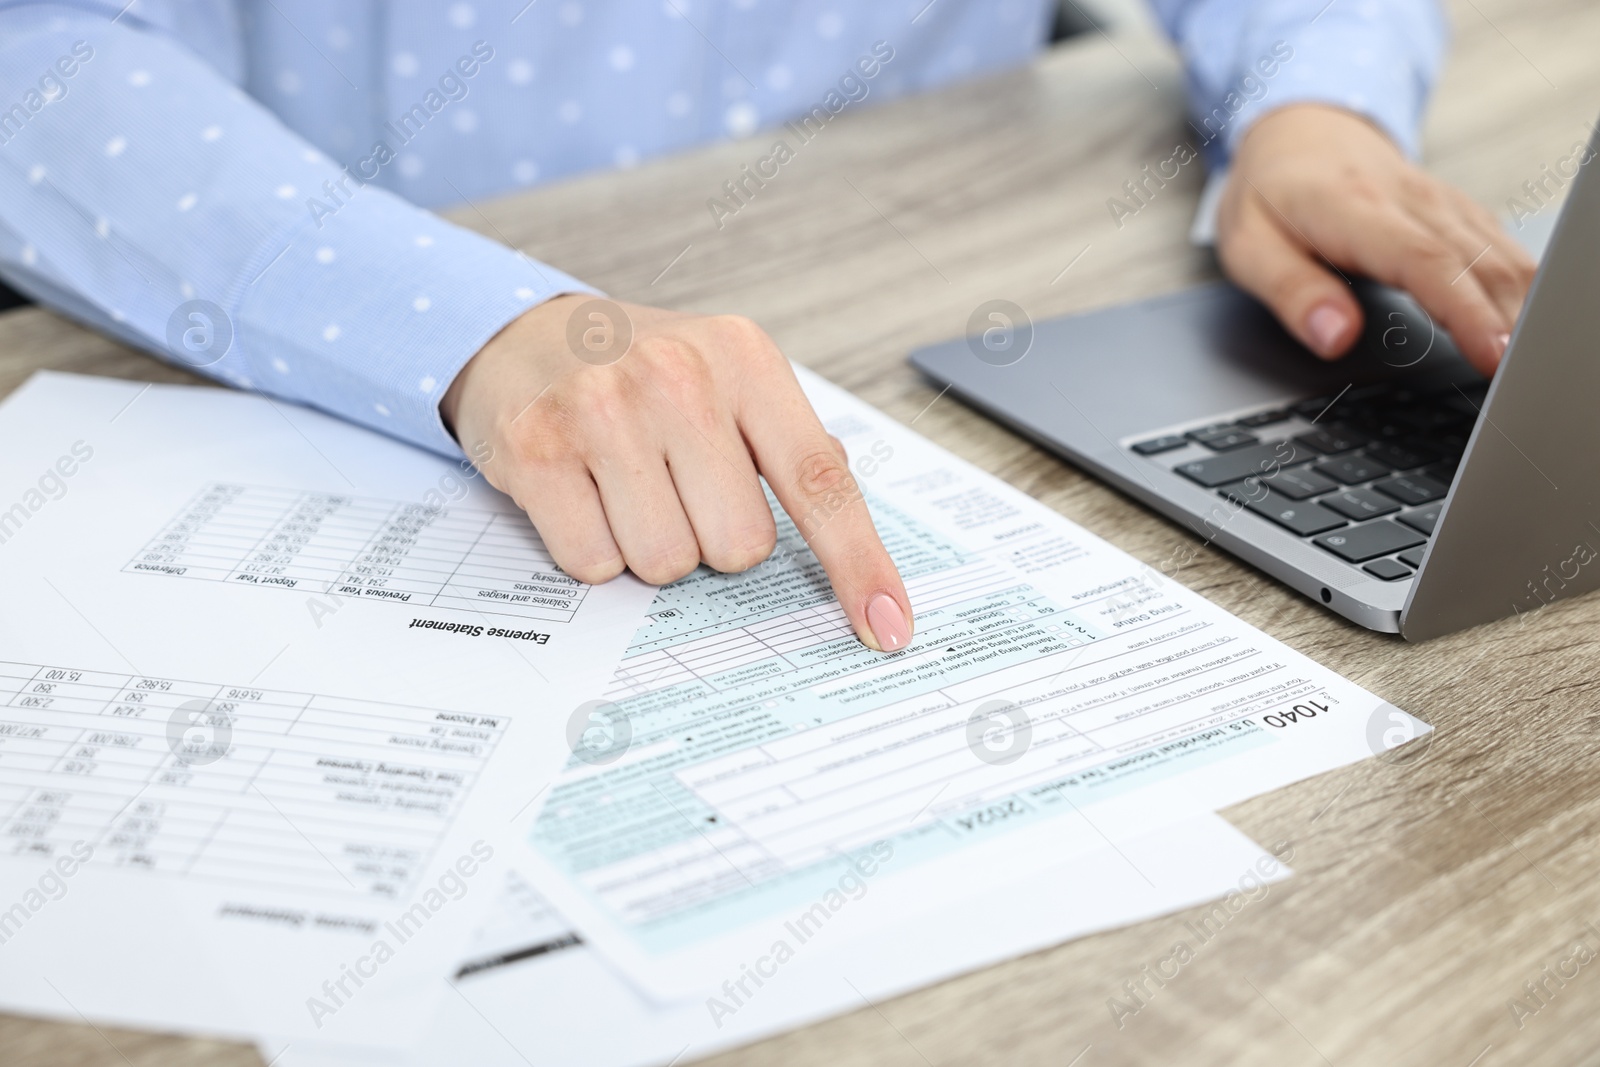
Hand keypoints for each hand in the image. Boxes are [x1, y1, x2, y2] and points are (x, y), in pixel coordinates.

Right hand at [440, 295, 914, 651]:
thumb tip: (849, 529)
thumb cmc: (645, 372)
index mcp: (745, 360)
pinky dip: (593, 550)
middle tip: (678, 489)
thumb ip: (794, 445)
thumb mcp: (731, 378)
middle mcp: (679, 377)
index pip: (820, 482)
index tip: (890, 626)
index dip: (858, 564)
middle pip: (738, 547)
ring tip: (626, 488)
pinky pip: (594, 564)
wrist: (527, 336)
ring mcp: (603, 410)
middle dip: (713, 540)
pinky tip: (584, 495)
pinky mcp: (537, 451)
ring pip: (665, 564)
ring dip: (650, 548)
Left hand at [1217, 104, 1536, 375]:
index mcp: (1357, 209)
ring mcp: (1443, 205)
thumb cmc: (1269, 193)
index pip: (1426, 262)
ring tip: (1533, 359)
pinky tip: (1527, 324)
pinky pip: (1502, 249)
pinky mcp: (1458, 214)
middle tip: (1523, 375)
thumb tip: (1335, 337)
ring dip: (1524, 307)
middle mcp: (1413, 202)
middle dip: (1510, 320)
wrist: (1299, 130)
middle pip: (1479, 263)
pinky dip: (1521, 287)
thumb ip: (1292, 292)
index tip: (1491, 353)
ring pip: (1502, 255)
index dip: (1465, 311)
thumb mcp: (1249, 247)